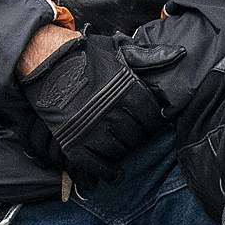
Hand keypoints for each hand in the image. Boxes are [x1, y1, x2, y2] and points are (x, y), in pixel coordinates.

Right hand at [18, 32, 167, 185]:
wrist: (45, 62)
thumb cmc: (84, 55)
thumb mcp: (118, 51)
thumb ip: (148, 57)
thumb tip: (178, 54)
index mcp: (127, 91)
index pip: (151, 117)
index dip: (152, 120)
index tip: (148, 121)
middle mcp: (112, 112)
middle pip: (136, 136)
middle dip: (137, 136)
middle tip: (132, 133)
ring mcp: (92, 129)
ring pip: (118, 150)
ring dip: (122, 150)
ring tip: (120, 145)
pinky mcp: (73, 141)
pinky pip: (96, 165)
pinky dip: (107, 172)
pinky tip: (114, 173)